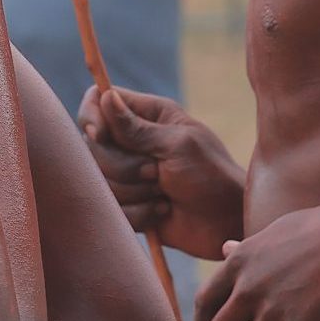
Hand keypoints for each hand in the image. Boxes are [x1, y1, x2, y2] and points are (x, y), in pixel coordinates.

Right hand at [78, 86, 245, 258]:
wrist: (228, 223)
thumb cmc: (212, 176)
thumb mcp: (178, 145)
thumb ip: (137, 127)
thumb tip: (105, 96)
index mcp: (145, 115)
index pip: (97, 99)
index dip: (91, 116)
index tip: (100, 134)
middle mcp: (130, 140)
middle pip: (92, 146)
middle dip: (124, 166)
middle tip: (157, 172)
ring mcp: (126, 172)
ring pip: (99, 179)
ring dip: (134, 191)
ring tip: (164, 193)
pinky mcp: (126, 202)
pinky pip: (111, 207)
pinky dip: (137, 213)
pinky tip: (161, 210)